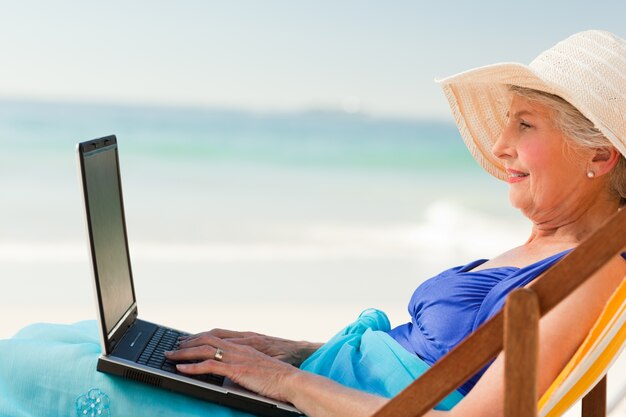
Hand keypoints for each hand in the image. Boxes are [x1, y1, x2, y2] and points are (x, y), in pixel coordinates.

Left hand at [179, 329, 321, 366]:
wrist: (292, 380)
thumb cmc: (280, 376)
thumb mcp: (260, 365)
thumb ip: (246, 364)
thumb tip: (234, 371)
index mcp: (245, 344)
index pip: (217, 336)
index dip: (200, 337)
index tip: (187, 340)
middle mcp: (239, 347)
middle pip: (207, 339)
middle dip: (188, 342)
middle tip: (173, 347)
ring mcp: (237, 357)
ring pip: (205, 349)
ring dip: (185, 352)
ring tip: (171, 356)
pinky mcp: (236, 370)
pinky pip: (209, 366)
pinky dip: (192, 367)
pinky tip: (182, 369)